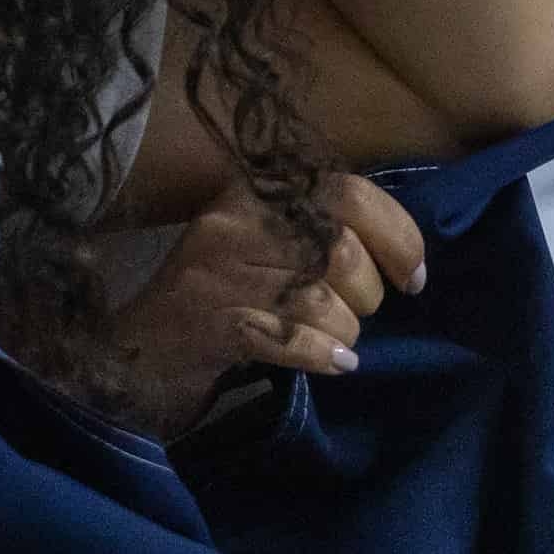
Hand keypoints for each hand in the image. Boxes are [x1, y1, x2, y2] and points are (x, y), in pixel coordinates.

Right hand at [100, 173, 430, 428]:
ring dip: (346, 329)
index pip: (350, 192)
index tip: (413, 277)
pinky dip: (325, 355)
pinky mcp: (213, 322)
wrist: (140, 347)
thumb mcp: (266, 240)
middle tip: (359, 312)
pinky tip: (335, 363)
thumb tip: (404, 253)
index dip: (397, 236)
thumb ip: (323, 228)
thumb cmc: (220, 291)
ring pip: (321, 299)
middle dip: (368, 293)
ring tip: (338, 338)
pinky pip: (294, 339)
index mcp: (257, 190)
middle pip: (342, 251)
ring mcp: (220, 273)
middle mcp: (237, 222)